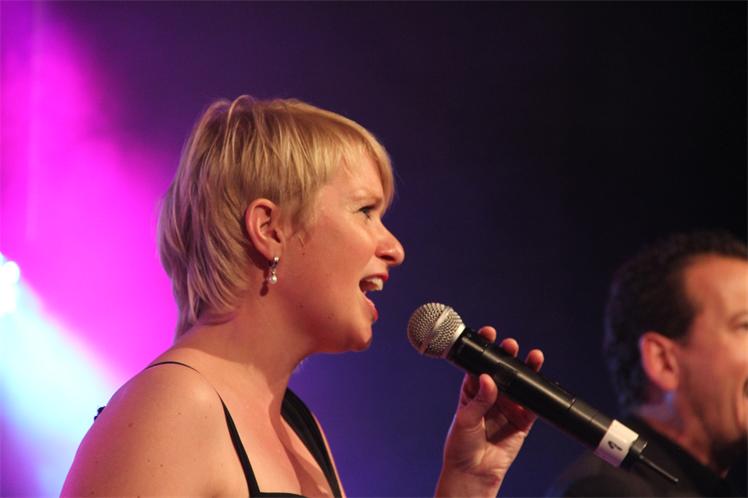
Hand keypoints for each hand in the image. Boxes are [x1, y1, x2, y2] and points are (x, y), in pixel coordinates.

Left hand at [435, 326, 543, 497]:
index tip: (489, 333)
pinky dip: (537, 393)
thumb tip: (489, 379)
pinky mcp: (522, 421)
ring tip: (532, 356)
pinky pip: (532, 404)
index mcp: (472, 390)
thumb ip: (479, 399)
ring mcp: (507, 407)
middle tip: (510, 345)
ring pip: (519, 384)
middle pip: (502, 371)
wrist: (472, 473)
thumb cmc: (460, 446)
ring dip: (526, 370)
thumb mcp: (465, 419)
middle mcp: (491, 396)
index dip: (485, 349)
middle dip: (507, 356)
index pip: (479, 364)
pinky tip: (539, 379)